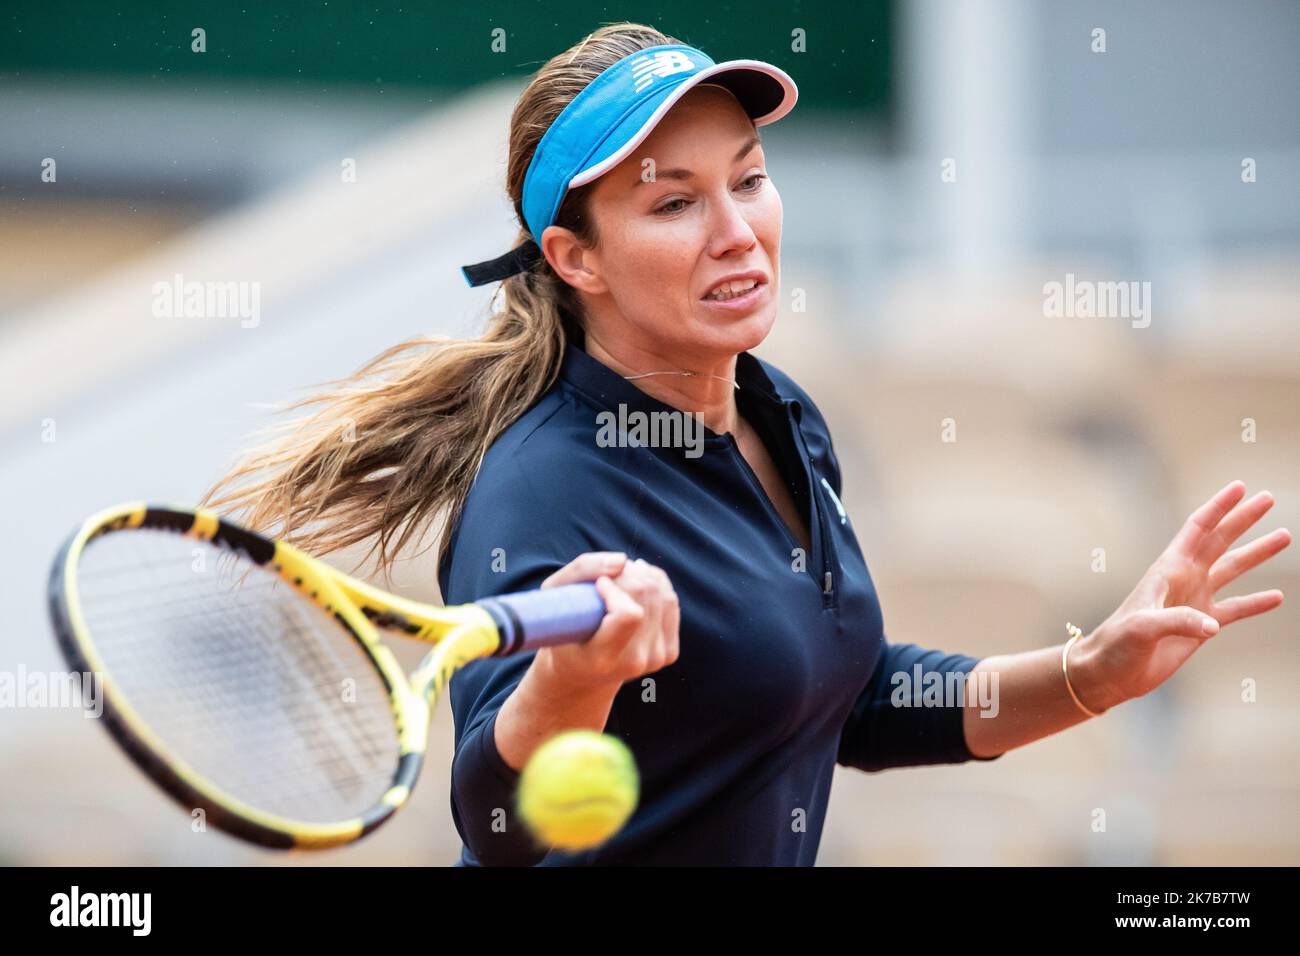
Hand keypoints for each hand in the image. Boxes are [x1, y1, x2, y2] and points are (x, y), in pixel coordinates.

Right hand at [534, 552, 680, 693]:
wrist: (583, 670)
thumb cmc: (563, 627)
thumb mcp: (555, 596)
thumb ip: (582, 570)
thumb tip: (623, 560)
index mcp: (600, 658)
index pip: (628, 615)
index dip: (616, 588)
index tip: (599, 583)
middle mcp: (631, 663)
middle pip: (645, 595)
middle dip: (626, 574)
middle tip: (607, 575)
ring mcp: (653, 660)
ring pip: (661, 594)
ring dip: (640, 575)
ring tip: (619, 578)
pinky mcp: (668, 653)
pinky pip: (671, 601)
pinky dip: (655, 584)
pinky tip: (637, 585)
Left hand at [1071, 480, 1290, 711]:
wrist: (1109, 672)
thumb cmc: (1116, 644)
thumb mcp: (1142, 628)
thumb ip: (1176, 622)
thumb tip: (1213, 625)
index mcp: (1168, 570)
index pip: (1198, 529)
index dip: (1219, 507)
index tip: (1240, 487)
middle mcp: (1184, 579)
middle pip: (1220, 541)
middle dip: (1243, 519)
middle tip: (1269, 498)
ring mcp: (1193, 601)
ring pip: (1232, 570)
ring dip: (1257, 554)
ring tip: (1284, 536)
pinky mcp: (1200, 627)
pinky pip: (1235, 609)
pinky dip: (1255, 603)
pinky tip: (1276, 598)